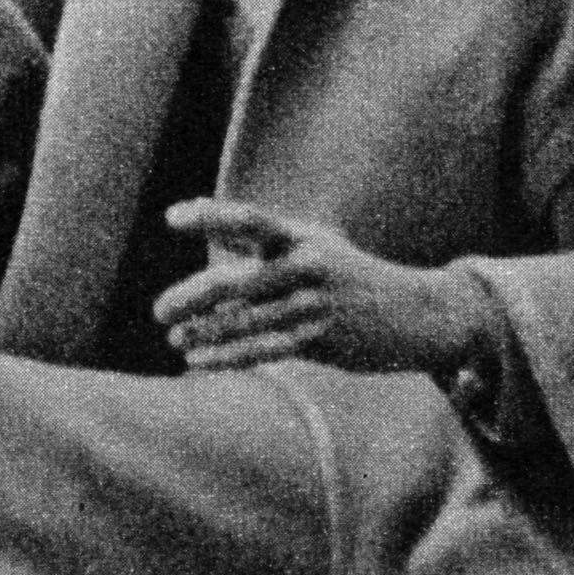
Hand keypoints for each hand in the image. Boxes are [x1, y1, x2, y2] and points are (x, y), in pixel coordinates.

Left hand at [151, 204, 477, 379]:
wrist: (414, 313)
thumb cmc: (350, 275)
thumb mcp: (313, 244)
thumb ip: (260, 239)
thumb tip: (204, 219)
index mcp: (302, 236)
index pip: (250, 219)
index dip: (211, 215)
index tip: (172, 218)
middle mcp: (307, 266)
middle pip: (236, 281)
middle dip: (192, 297)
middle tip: (159, 312)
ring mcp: (314, 305)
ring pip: (245, 321)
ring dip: (204, 332)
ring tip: (174, 338)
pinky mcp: (320, 339)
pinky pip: (263, 350)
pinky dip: (226, 356)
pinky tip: (198, 359)